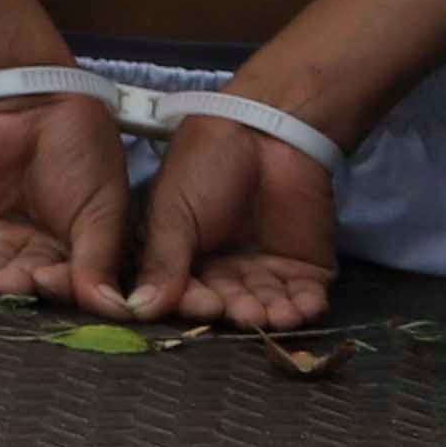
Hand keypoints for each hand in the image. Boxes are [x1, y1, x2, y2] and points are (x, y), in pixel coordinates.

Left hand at [0, 88, 138, 314]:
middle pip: (25, 284)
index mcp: (77, 250)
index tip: (52, 281)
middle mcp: (37, 248)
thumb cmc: (81, 152)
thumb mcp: (103, 210)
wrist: (32, 101)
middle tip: (13, 284)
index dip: (59, 289)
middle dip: (17, 288)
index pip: (68, 285)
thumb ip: (99, 260)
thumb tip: (116, 312)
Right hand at [128, 114, 342, 331]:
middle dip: (237, 311)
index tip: (203, 304)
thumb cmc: (206, 163)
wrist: (266, 132)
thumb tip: (138, 310)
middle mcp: (224, 271)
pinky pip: (306, 297)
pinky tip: (303, 309)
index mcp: (185, 258)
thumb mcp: (172, 211)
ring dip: (272, 314)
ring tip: (275, 314)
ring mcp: (265, 270)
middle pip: (229, 304)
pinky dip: (306, 308)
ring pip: (268, 306)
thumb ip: (162, 262)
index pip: (186, 293)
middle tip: (244, 311)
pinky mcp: (305, 267)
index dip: (194, 303)